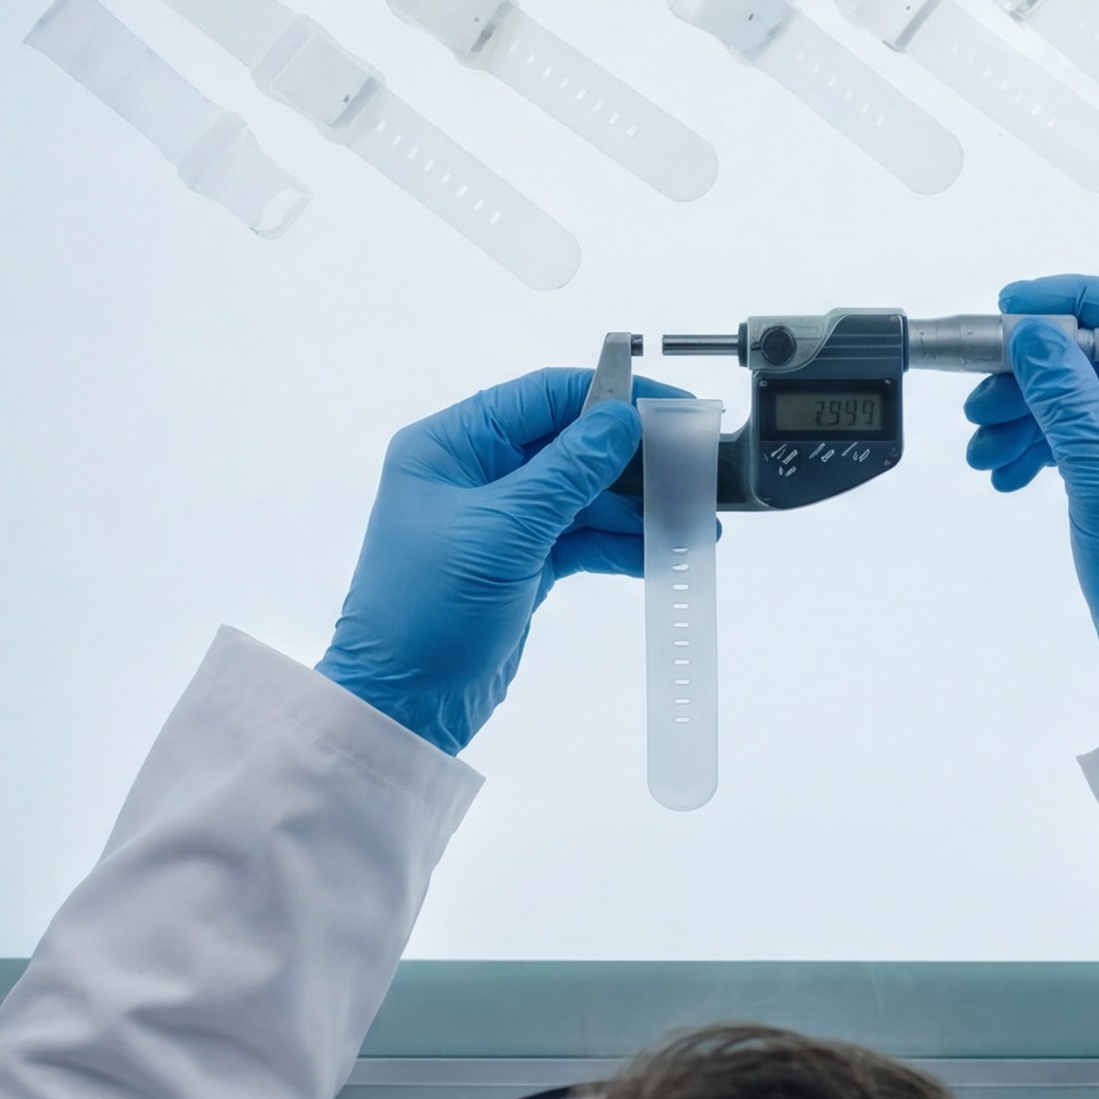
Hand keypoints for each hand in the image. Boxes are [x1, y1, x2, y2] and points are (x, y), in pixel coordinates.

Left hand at [321, 367, 691, 754]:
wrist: (404, 703)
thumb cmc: (427, 609)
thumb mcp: (503, 531)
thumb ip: (568, 472)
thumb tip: (620, 419)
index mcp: (450, 445)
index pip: (541, 397)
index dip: (608, 395)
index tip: (668, 404)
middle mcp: (473, 472)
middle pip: (569, 443)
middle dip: (630, 456)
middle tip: (694, 461)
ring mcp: (499, 519)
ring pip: (582, 494)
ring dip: (635, 505)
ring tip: (693, 514)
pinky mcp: (521, 563)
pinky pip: (581, 538)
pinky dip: (620, 544)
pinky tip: (662, 549)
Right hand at [964, 276, 1098, 723]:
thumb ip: (1067, 397)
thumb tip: (1032, 332)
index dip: (1075, 300)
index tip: (1013, 307)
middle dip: (1035, 373)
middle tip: (981, 395)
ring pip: (1083, 405)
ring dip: (1027, 416)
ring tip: (982, 448)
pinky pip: (1080, 446)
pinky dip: (1039, 452)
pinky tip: (1005, 475)